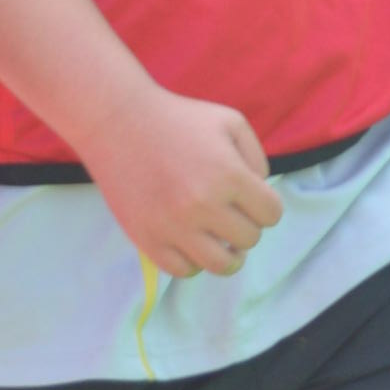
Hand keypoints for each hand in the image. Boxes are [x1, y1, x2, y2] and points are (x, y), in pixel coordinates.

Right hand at [81, 84, 279, 278]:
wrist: (117, 121)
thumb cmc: (178, 119)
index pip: (271, 214)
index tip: (250, 198)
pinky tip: (191, 242)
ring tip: (220, 239)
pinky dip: (193, 261)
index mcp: (228, 175)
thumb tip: (260, 196)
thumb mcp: (230, 122)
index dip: (266, 206)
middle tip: (229, 211)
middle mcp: (202, 205)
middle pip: (249, 239)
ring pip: (221, 265)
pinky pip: (183, 270)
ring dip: (227, 253)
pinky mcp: (146, 238)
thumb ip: (257, 159)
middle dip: (245, 224)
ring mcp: (173, 226)